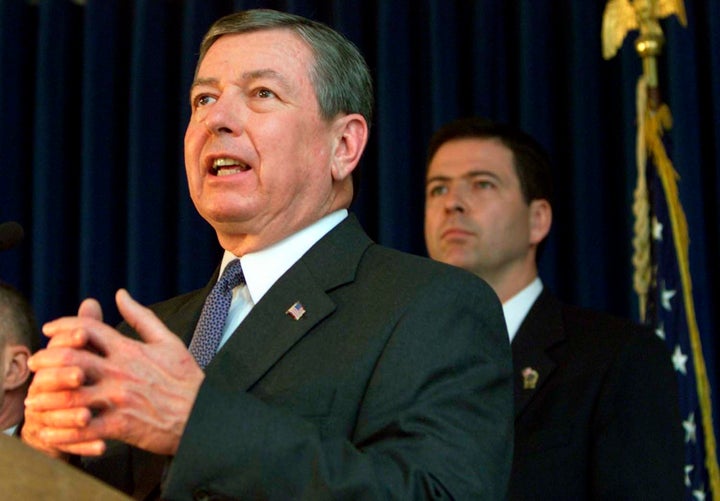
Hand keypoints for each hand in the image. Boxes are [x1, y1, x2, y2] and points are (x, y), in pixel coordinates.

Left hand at [23, 289, 204, 456]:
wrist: (202, 414)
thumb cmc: (186, 379)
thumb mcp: (168, 340)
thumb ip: (141, 317)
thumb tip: (120, 294)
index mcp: (130, 349)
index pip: (87, 328)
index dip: (62, 325)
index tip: (49, 330)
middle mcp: (121, 371)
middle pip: (70, 357)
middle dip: (45, 360)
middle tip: (34, 366)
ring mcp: (119, 398)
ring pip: (70, 394)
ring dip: (48, 396)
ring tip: (36, 399)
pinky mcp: (121, 425)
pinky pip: (83, 428)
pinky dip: (64, 430)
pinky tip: (54, 430)